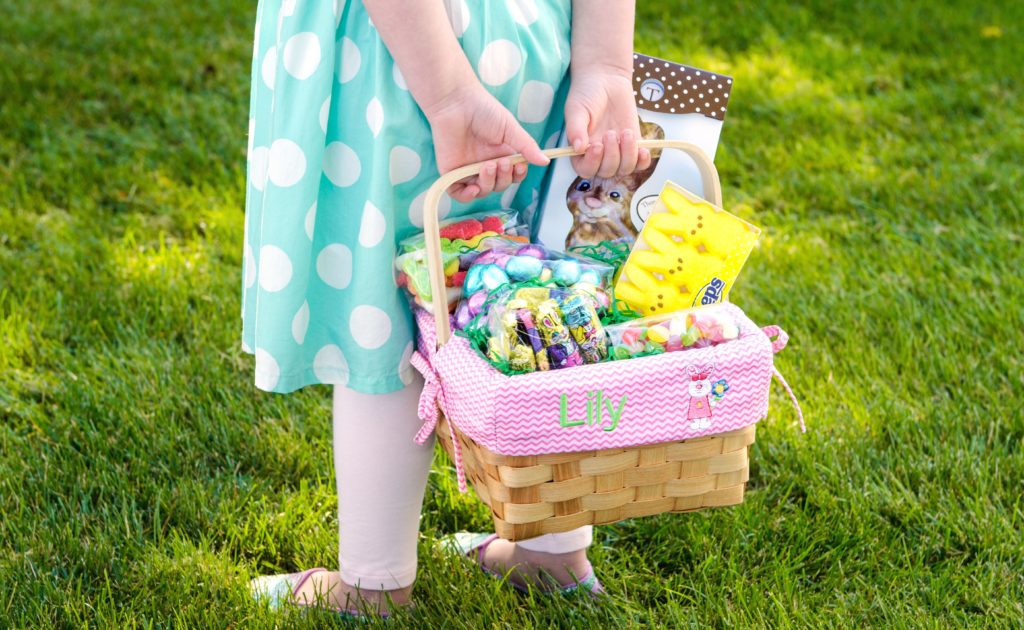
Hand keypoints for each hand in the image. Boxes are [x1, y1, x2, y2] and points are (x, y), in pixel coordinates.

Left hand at [425, 85, 549, 202]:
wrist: (456, 102)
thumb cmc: (483, 110)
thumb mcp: (510, 129)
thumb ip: (527, 147)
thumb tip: (546, 162)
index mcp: (500, 155)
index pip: (512, 176)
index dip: (517, 176)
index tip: (519, 166)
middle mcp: (485, 165)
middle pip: (499, 185)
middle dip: (503, 178)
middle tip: (501, 162)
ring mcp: (467, 169)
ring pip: (482, 191)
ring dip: (488, 183)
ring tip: (488, 165)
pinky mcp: (450, 172)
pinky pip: (458, 194)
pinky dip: (467, 196)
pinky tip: (473, 189)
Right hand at [564, 67, 651, 178]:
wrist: (606, 79)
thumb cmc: (587, 94)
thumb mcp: (577, 109)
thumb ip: (575, 129)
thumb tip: (578, 148)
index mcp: (581, 151)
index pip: (585, 170)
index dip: (592, 163)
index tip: (597, 145)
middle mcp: (598, 156)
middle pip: (607, 171)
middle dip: (611, 155)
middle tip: (610, 133)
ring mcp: (617, 152)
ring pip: (624, 169)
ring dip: (627, 154)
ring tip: (625, 132)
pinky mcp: (633, 145)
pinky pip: (640, 163)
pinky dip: (643, 160)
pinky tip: (642, 149)